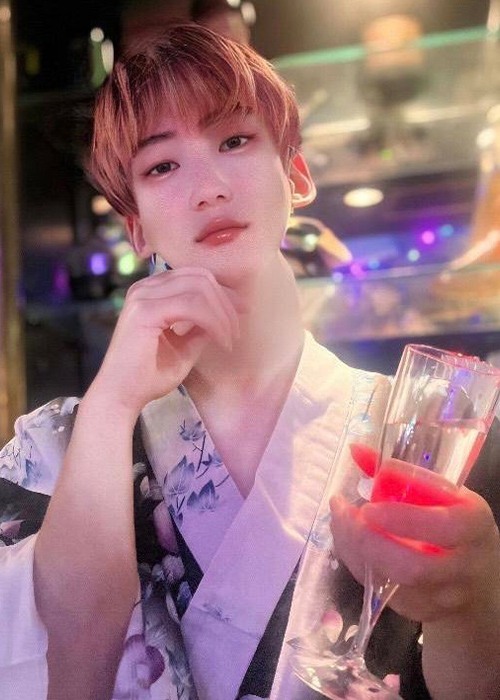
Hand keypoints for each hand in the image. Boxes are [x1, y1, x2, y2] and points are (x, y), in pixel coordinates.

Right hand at [89, 267, 246, 414]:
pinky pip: (192, 306)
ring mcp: (143, 296)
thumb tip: (227, 314)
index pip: (195, 277)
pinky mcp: (145, 311)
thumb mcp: (184, 347)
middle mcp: (145, 288)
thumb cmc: (148, 376)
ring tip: (230, 339)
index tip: (242, 313)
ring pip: (199, 288)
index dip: (223, 293)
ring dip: (223, 314)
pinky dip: (214, 322)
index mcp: (152, 291)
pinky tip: (222, 340)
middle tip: (238, 329)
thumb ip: (200, 327)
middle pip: (200, 277)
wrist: (120, 397)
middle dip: (226, 302)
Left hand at [330, 471, 499, 622]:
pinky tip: (346, 540)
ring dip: (356, 550)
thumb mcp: (441, 496)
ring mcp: (443, 594)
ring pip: (394, 582)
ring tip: (339, 520)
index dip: (403, 516)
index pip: (443, 524)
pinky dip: (356, 563)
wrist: (476, 581)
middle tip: (348, 514)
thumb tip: (354, 450)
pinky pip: (382, 591)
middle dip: (372, 540)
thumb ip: (399, 474)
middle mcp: (464, 564)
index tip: (368, 501)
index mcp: (474, 524)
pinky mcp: (420, 610)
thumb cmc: (452, 525)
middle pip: (415, 565)